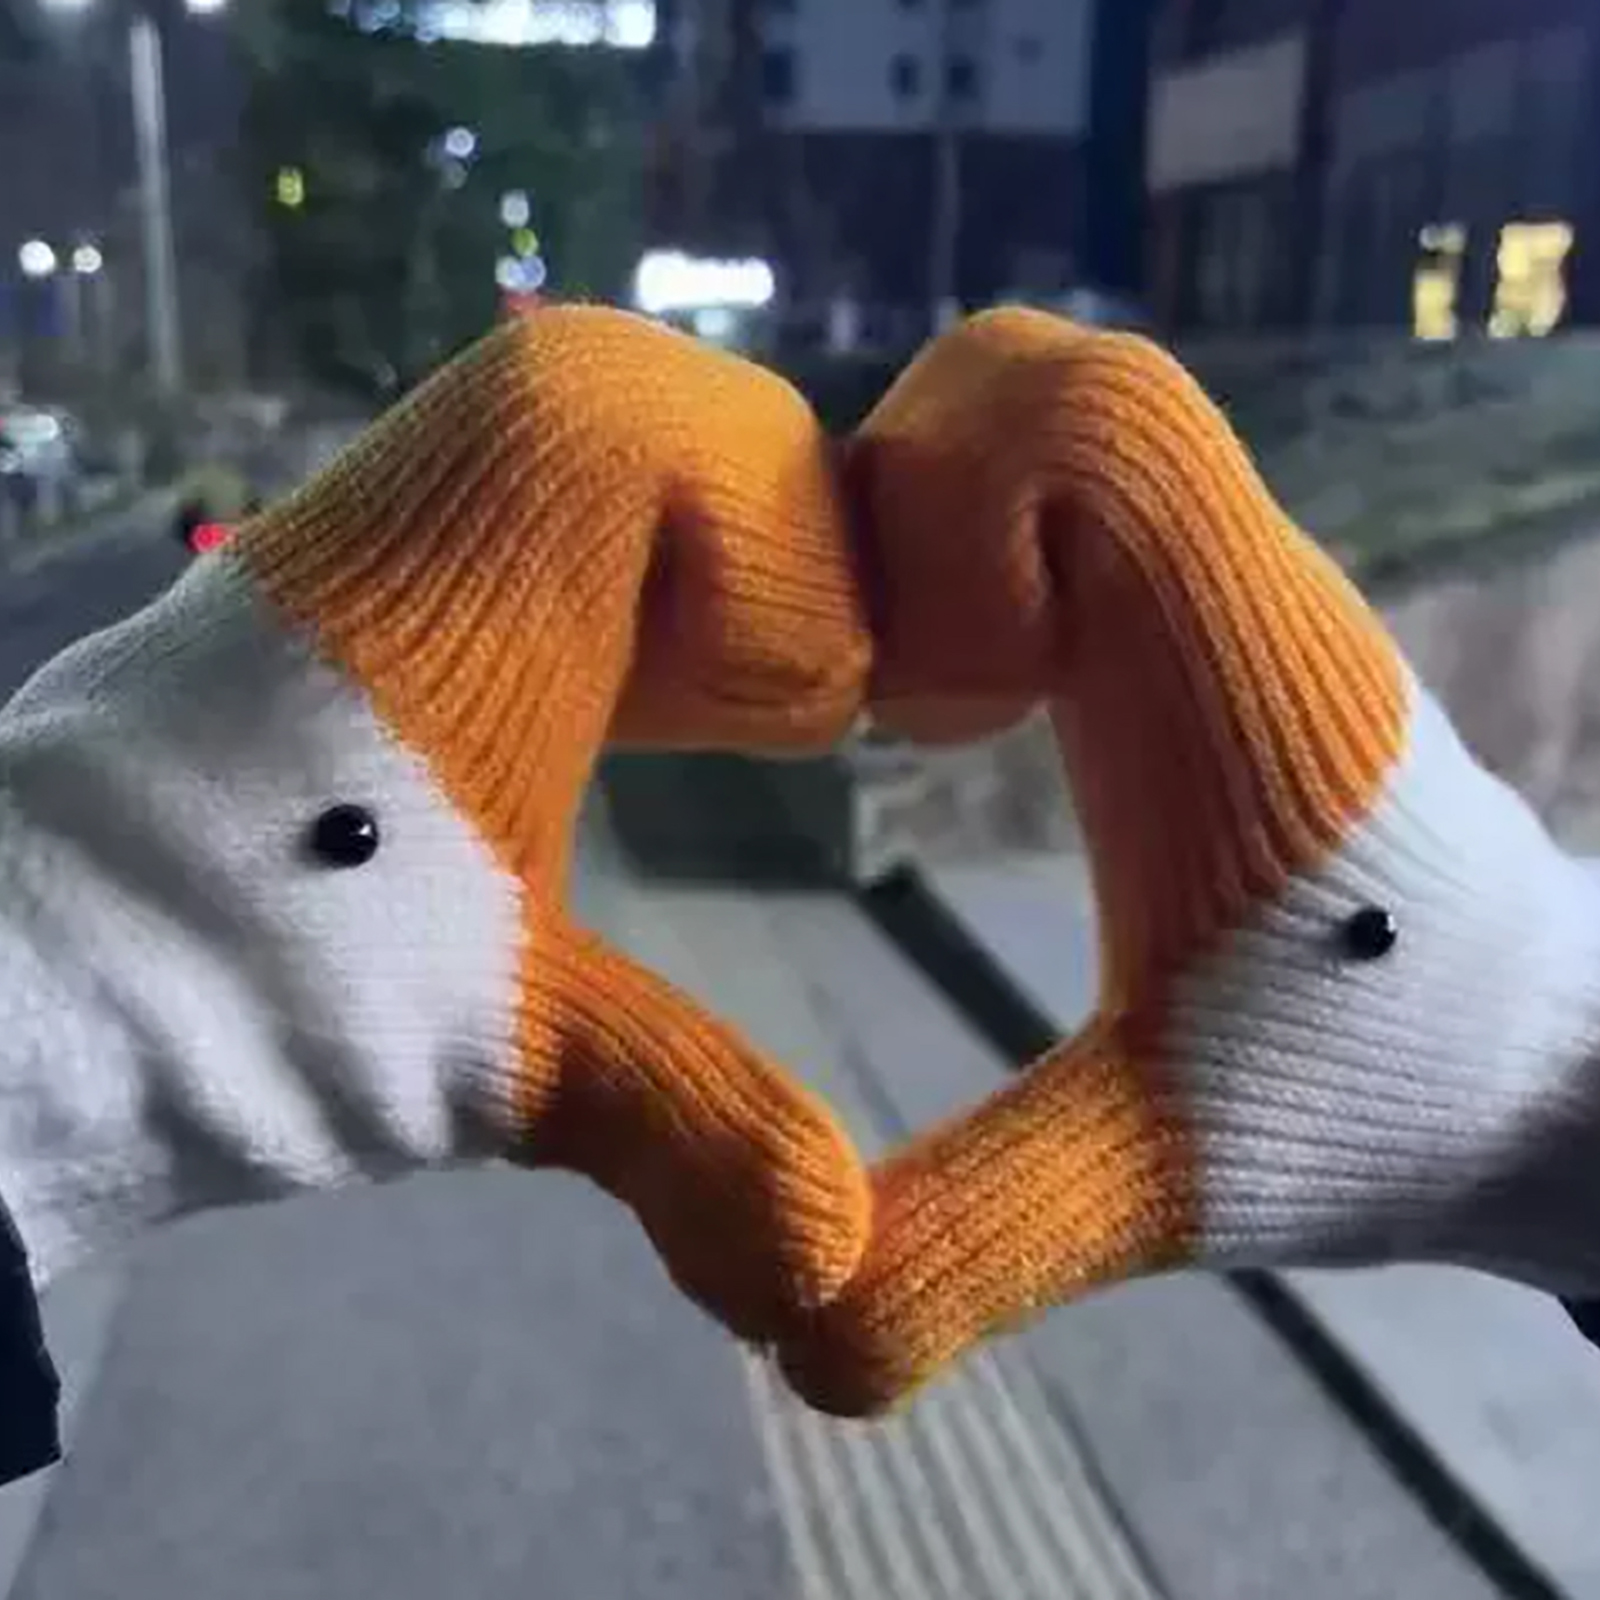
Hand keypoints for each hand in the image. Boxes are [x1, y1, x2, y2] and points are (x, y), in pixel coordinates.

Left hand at [0, 308, 871, 1342]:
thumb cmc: (245, 1002)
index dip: (767, 537)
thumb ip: (696, 1131)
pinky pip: (514, 509)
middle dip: (747, 540)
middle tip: (786, 701)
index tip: (805, 711)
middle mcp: (402, 523)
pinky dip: (609, 578)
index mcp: (452, 594)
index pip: (625, 419)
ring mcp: (366, 545)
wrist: (17, 1005)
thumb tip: (838, 1257)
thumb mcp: (498, 1059)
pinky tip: (632, 704)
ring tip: (727, 703)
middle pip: (616, 399)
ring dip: (679, 554)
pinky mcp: (355, 595)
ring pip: (564, 443)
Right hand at [776, 307, 1599, 1414]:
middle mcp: (1236, 577)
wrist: (1539, 1052)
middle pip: (1044, 370)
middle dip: (912, 503)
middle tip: (901, 698)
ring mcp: (1222, 571)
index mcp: (1240, 672)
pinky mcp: (1198, 597)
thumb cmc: (1375, 1096)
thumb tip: (790, 1328)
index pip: (1097, 424)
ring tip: (928, 698)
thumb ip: (982, 1239)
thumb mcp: (1164, 1179)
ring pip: (1046, 398)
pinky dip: (975, 538)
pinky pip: (1060, 475)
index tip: (928, 713)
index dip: (953, 518)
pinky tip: (967, 700)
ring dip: (938, 514)